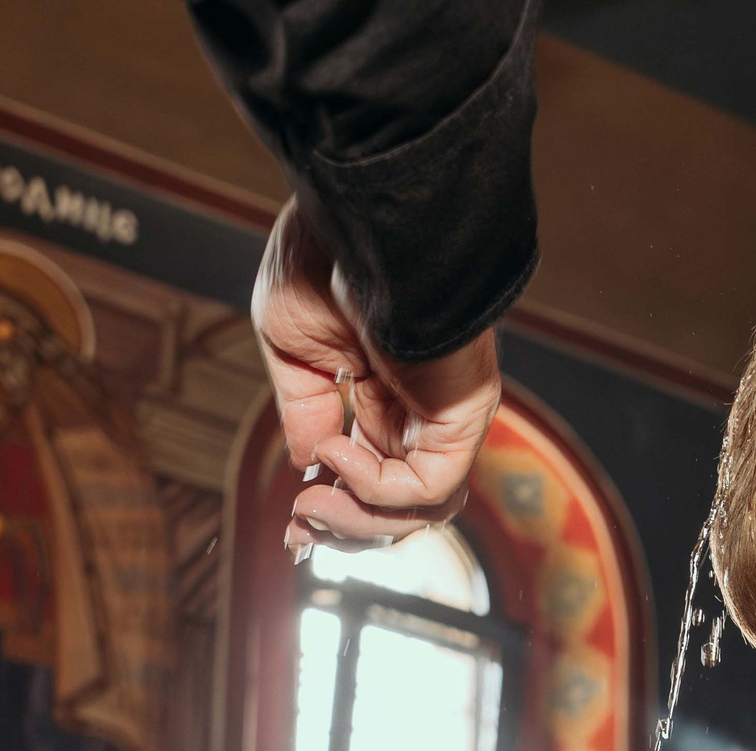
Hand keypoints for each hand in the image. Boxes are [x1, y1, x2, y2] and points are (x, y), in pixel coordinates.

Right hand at [254, 199, 501, 553]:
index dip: (333, 506)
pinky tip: (339, 454)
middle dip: (344, 527)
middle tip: (300, 527)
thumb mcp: (292, 344)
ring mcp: (445, 413)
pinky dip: (377, 489)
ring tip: (312, 505)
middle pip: (396, 502)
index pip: (369, 470)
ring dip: (358, 521)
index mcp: (380, 390)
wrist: (355, 218)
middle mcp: (418, 407)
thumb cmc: (324, 256)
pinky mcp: (463, 415)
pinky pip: (429, 487)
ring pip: (419, 509)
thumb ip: (303, 410)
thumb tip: (310, 463)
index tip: (293, 527)